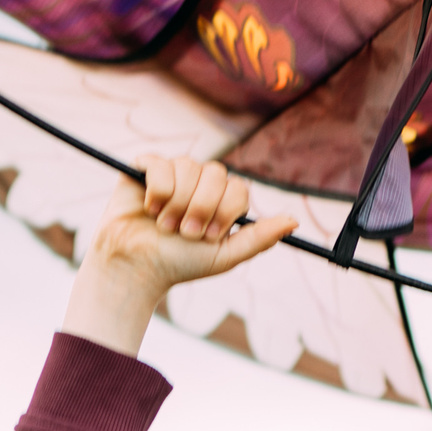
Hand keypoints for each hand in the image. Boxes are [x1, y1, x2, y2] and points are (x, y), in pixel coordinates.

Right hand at [60, 156, 296, 355]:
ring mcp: (174, 172)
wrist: (137, 266)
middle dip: (202, 208)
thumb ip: (259, 238)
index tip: (209, 236)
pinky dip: (157, 190)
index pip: (237, 188)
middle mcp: (200, 181)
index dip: (225, 211)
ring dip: (178, 204)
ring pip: (188, 167)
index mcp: (221, 199)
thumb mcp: (225, 256)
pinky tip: (149, 209)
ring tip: (165, 226)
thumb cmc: (180, 264)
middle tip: (186, 233)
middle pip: (216, 174)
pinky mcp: (146, 167)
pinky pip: (161, 164)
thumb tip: (294, 221)